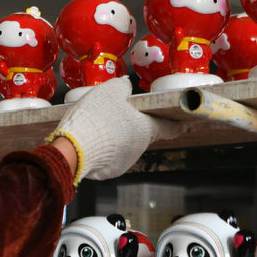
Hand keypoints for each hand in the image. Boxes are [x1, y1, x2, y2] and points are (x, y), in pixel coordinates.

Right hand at [49, 77, 180, 180]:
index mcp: (146, 128)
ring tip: (99, 124)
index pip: (169, 126)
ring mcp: (125, 161)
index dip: (176, 123)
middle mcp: (139, 147)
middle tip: (119, 112)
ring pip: (124, 145)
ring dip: (117, 136)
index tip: (184, 123)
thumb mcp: (109, 91)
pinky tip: (91, 138)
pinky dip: (105, 148)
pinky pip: (110, 156)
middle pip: (142, 133)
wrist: (72, 149)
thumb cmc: (95, 118)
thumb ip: (121, 86)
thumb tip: (125, 85)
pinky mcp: (109, 171)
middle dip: (133, 124)